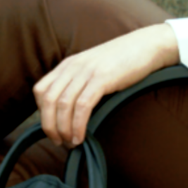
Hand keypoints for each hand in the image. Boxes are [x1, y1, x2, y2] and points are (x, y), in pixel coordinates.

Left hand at [32, 25, 179, 147]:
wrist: (147, 45)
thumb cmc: (123, 61)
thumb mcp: (94, 68)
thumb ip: (80, 83)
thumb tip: (72, 111)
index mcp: (68, 65)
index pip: (40, 90)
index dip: (41, 113)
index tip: (52, 127)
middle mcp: (73, 67)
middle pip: (48, 100)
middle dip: (49, 125)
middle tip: (58, 141)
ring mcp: (86, 72)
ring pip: (63, 104)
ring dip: (63, 129)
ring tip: (70, 142)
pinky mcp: (102, 78)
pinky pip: (82, 106)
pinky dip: (78, 125)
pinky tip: (81, 137)